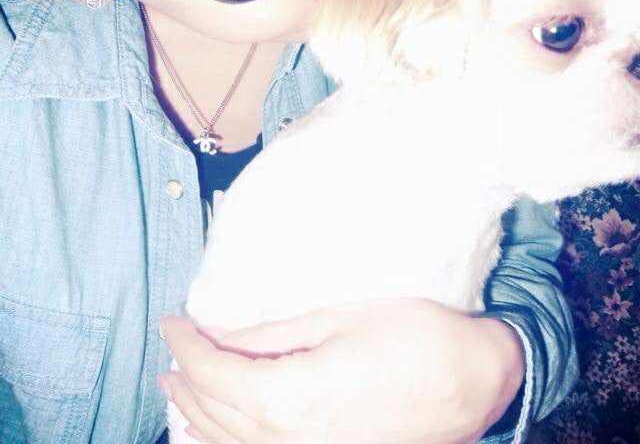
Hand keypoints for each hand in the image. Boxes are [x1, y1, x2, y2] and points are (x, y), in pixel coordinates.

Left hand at [160, 298, 523, 443]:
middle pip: (215, 412)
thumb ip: (270, 334)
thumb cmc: (411, 337)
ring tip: (177, 389)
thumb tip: (221, 335)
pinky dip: (227, 441)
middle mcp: (291, 443)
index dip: (186, 345)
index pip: (215, 372)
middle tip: (169, 353)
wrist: (475, 380)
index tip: (171, 323)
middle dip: (185, 380)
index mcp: (292, 398)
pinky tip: (216, 429)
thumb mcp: (335, 319)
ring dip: (198, 414)